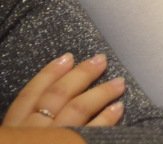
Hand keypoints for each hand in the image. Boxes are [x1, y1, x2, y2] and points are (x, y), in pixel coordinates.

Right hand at [2, 53, 124, 127]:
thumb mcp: (16, 137)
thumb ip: (28, 123)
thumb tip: (46, 105)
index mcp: (14, 126)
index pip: (28, 95)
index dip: (48, 74)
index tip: (67, 57)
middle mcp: (31, 131)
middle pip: (56, 96)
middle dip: (80, 75)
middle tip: (100, 60)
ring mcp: (52, 139)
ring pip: (77, 109)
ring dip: (100, 93)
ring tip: (119, 83)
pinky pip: (91, 130)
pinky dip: (106, 118)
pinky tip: (118, 108)